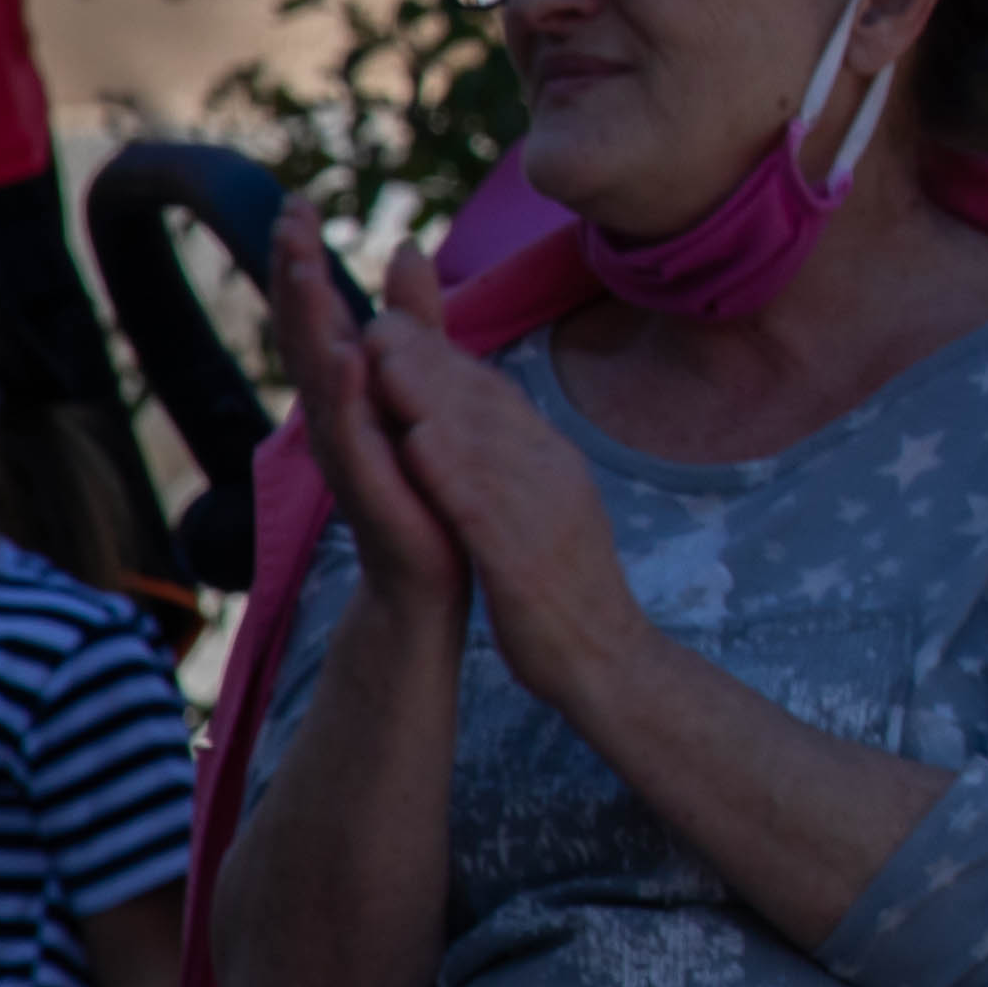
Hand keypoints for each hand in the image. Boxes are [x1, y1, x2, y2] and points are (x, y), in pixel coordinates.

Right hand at [263, 204, 460, 617]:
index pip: (318, 312)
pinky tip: (349, 353)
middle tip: (286, 216)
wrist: (431, 572)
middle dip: (294, 275)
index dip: (303, 261)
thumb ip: (414, 321)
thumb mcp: (420, 382)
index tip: (297, 202)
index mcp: (348, 388)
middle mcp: (336, 414)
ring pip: (319, 374)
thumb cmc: (421, 475)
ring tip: (302, 267)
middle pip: (305, 333)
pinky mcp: (372, 485)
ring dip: (308, 321)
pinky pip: (353, 433)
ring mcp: (347, 449)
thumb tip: (404, 247)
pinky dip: (348, 393)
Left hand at [350, 245, 639, 705]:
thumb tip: (468, 419)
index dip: (441, 359)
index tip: (390, 324)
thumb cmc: (562, 586)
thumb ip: (510, 459)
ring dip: (434, 403)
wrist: (609, 661)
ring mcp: (546, 519)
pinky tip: (417, 451)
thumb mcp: (543, 507)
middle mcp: (554, 477)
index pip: (495, 400)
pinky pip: (488, 513)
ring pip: (484, 449)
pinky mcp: (529, 566)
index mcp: (553, 463)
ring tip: (385, 368)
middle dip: (430, 364)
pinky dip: (454, 475)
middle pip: (487, 411)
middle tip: (378, 326)